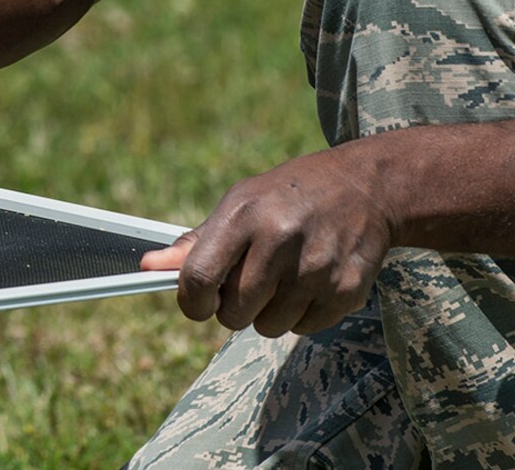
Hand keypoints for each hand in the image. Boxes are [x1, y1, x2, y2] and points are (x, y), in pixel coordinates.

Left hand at [139, 148, 393, 337]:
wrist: (365, 187)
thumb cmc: (288, 197)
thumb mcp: (240, 203)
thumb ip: (196, 243)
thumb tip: (148, 267)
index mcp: (244, 214)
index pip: (199, 278)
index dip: (192, 302)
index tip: (199, 302)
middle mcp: (279, 239)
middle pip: (233, 313)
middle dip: (234, 307)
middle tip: (251, 281)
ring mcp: (316, 267)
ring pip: (269, 327)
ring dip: (269, 313)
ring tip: (285, 277)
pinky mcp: (346, 289)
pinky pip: (304, 329)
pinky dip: (302, 314)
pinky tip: (312, 280)